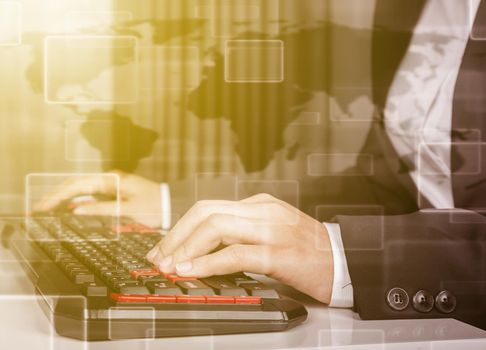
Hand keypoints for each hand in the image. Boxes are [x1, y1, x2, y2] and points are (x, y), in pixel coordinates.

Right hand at [34, 171, 162, 227]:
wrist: (172, 204)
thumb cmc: (154, 206)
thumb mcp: (127, 210)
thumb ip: (101, 210)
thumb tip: (76, 211)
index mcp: (111, 180)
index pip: (78, 185)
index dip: (58, 196)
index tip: (44, 205)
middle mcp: (109, 180)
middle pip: (76, 185)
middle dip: (56, 195)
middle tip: (39, 207)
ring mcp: (111, 186)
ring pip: (82, 190)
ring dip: (65, 198)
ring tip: (48, 208)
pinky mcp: (115, 194)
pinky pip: (92, 196)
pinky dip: (78, 202)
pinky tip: (69, 209)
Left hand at [146, 194, 333, 303]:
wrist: (345, 261)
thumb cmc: (308, 251)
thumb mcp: (272, 231)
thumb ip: (243, 233)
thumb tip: (204, 248)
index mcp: (259, 205)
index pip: (209, 207)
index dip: (181, 227)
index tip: (165, 247)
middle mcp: (263, 211)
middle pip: (206, 213)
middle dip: (176, 236)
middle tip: (159, 258)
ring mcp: (271, 229)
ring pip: (216, 227)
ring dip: (186, 248)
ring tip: (170, 266)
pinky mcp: (279, 252)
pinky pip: (235, 253)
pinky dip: (208, 263)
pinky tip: (193, 272)